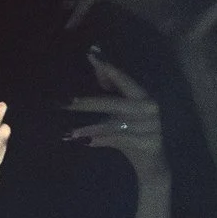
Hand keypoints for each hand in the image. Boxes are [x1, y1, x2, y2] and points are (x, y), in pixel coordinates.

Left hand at [64, 54, 165, 183]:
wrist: (151, 161)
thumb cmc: (132, 131)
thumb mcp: (122, 109)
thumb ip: (112, 87)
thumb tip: (98, 65)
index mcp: (142, 95)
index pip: (123, 79)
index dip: (107, 68)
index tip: (91, 56)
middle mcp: (148, 107)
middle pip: (113, 103)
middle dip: (87, 103)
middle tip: (64, 103)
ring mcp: (150, 125)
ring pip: (114, 125)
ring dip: (90, 129)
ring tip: (70, 133)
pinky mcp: (148, 142)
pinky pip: (120, 140)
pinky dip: (102, 141)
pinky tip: (86, 143)